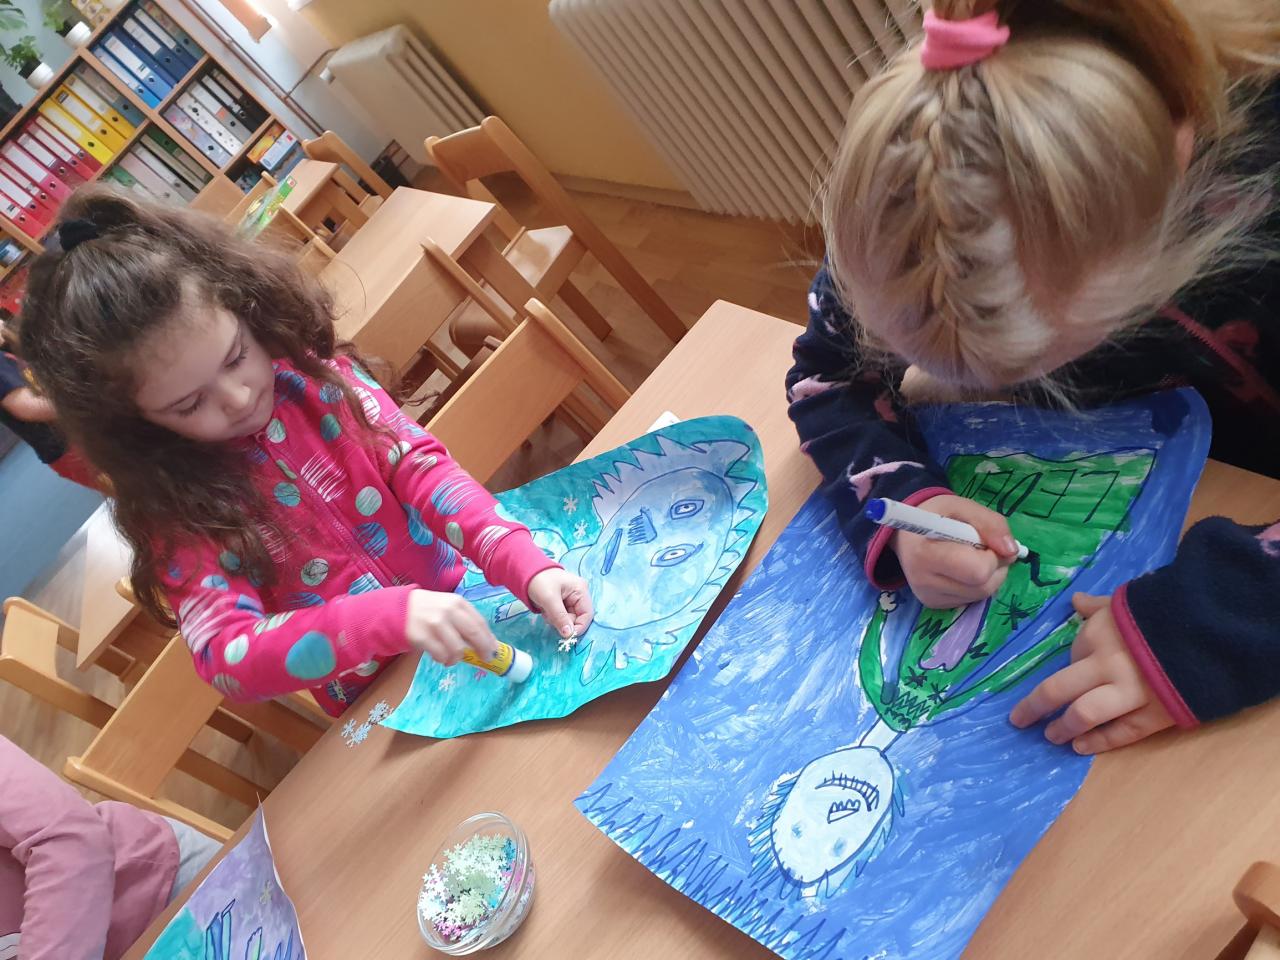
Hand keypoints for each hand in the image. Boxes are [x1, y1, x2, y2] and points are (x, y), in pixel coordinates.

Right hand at [405, 589, 497, 665]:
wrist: (399, 609)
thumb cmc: (429, 611)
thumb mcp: (449, 608)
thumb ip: (466, 621)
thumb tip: (488, 642)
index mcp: (458, 603)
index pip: (480, 622)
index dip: (489, 639)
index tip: (494, 650)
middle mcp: (448, 611)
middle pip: (473, 634)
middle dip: (482, 649)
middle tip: (484, 659)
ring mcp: (434, 623)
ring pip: (457, 648)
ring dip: (458, 658)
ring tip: (452, 658)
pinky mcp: (422, 637)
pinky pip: (440, 655)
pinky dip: (444, 659)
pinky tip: (441, 657)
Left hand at [527, 568, 592, 639]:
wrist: (524, 571)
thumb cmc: (539, 581)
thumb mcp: (549, 599)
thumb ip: (560, 617)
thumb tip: (569, 635)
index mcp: (580, 590)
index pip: (587, 615)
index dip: (579, 627)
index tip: (567, 636)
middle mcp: (578, 595)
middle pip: (577, 618)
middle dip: (563, 621)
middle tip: (549, 615)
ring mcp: (570, 599)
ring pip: (567, 619)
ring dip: (556, 619)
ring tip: (545, 610)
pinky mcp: (561, 603)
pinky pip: (560, 617)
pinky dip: (552, 617)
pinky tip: (545, 609)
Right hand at [891, 495, 1018, 607]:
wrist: (906, 532)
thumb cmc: (935, 515)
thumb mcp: (963, 507)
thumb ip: (991, 523)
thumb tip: (1012, 551)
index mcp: (926, 553)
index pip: (977, 571)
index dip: (992, 555)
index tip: (984, 540)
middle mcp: (923, 581)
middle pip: (983, 586)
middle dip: (995, 566)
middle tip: (985, 549)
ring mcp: (928, 596)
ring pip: (981, 595)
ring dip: (990, 576)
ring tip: (974, 557)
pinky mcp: (933, 604)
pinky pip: (971, 599)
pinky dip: (977, 584)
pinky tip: (964, 570)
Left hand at [1009, 593, 1174, 753]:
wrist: (1213, 635)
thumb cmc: (1164, 615)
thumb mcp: (1126, 602)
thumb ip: (1098, 606)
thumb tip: (1077, 600)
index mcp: (1098, 636)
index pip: (1069, 658)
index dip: (1064, 671)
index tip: (1056, 683)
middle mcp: (1107, 666)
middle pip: (1059, 690)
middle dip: (1034, 706)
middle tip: (1019, 720)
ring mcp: (1130, 692)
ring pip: (1085, 714)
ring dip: (1063, 727)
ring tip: (1051, 736)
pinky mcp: (1155, 714)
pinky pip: (1121, 733)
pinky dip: (1099, 742)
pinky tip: (1080, 748)